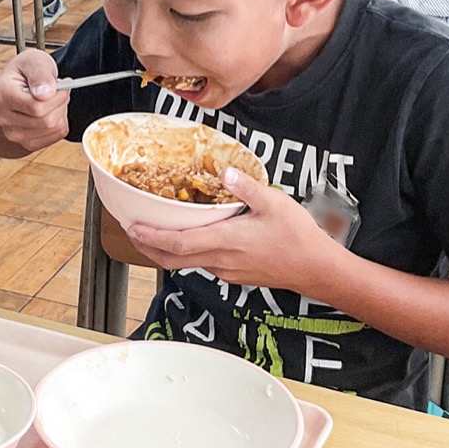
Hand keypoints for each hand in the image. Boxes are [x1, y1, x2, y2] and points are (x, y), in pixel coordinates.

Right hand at [0, 49, 69, 152]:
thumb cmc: (22, 73)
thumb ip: (40, 73)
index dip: (58, 96)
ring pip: (52, 128)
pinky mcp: (24, 143)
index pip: (37, 106)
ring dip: (60, 112)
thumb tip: (46, 93)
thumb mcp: (32, 60)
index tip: (64, 84)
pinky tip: (50, 111)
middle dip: (60, 103)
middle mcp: (2, 118)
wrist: (10, 89)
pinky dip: (59, 123)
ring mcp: (12, 133)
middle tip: (60, 90)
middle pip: (46, 120)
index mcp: (0, 95)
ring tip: (52, 99)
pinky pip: (55, 136)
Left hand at [127, 167, 330, 291]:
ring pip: (184, 263)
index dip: (151, 236)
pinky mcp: (232, 274)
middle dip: (147, 246)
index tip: (133, 227)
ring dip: (164, 250)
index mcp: (226, 241)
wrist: (317, 270)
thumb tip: (225, 172)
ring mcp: (225, 271)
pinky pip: (200, 264)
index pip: (177, 243)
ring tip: (151, 232)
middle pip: (171, 259)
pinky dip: (184, 253)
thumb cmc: (299, 238)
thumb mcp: (275, 203)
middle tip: (131, 230)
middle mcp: (220, 260)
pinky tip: (186, 238)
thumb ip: (246, 187)